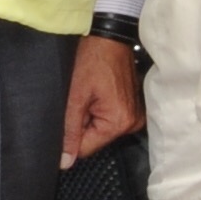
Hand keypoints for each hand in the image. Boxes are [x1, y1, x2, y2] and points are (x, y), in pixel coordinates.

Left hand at [60, 35, 143, 168]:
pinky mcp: (133, 107)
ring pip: (101, 129)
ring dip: (90, 116)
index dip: (71, 136)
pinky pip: (110, 119)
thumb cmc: (92, 60)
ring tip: (90, 93)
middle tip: (81, 99)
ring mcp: (135, 115)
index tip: (70, 113)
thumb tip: (65, 163)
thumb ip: (69, 132)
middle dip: (82, 123)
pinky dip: (100, 110)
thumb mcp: (74, 97)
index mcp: (119, 123)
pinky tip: (98, 93)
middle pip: (95, 139)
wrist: (109, 37)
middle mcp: (132, 123)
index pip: (86, 148)